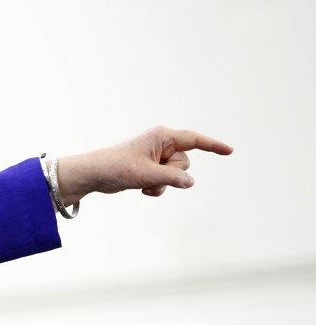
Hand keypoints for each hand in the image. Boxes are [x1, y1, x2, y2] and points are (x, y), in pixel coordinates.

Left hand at [55, 126, 233, 206]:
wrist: (94, 174)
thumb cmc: (117, 168)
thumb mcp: (148, 175)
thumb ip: (172, 179)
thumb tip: (190, 183)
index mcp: (162, 136)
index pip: (195, 140)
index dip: (213, 146)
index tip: (230, 151)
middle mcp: (161, 143)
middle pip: (185, 164)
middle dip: (171, 174)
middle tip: (148, 173)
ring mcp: (156, 157)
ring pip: (175, 176)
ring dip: (162, 184)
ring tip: (141, 181)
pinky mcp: (150, 169)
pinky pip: (165, 182)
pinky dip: (155, 188)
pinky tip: (139, 188)